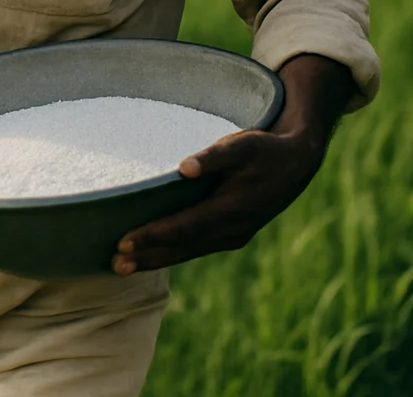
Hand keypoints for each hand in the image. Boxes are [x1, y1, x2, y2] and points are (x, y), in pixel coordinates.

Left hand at [110, 126, 325, 274]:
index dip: (153, 236)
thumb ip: (213, 157)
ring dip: (156, 260)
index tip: (124, 242)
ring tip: (122, 268)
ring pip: (188, 252)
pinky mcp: (233, 235)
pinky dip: (172, 254)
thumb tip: (185, 168)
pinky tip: (151, 257)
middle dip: (148, 257)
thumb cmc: (263, 149)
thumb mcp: (241, 145)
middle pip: (182, 247)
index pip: (184, 227)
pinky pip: (197, 248)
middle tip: (115, 265)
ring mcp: (234, 235)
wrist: (297, 164)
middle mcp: (232, 228)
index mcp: (232, 208)